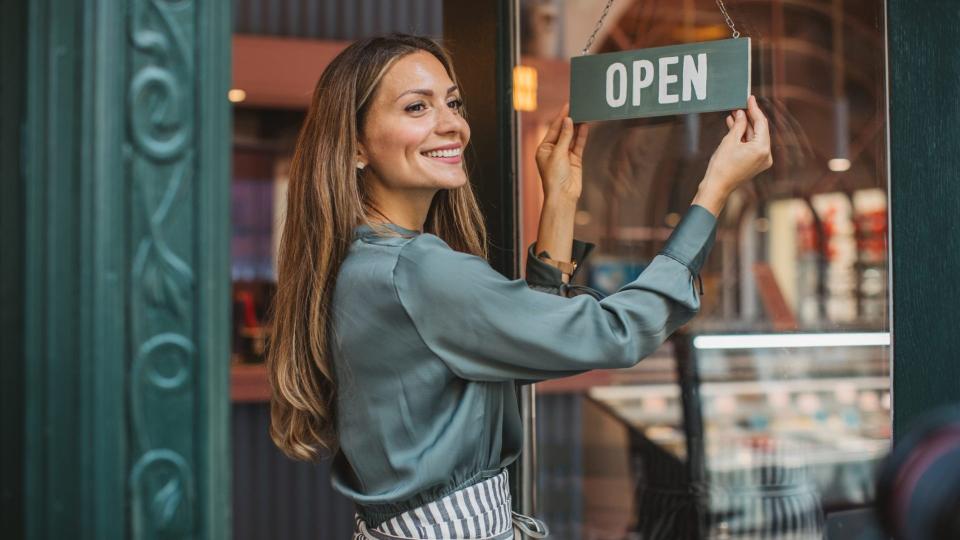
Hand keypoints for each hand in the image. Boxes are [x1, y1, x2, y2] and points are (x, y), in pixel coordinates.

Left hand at [536, 103, 588, 203]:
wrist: (563, 195)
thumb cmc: (554, 177)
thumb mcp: (558, 153)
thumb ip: (565, 136)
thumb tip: (568, 120)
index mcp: (543, 148)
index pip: (553, 129)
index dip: (561, 117)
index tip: (568, 106)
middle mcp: (553, 150)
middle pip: (563, 132)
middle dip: (570, 120)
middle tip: (577, 107)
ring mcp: (564, 155)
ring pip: (572, 137)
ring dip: (577, 127)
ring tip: (583, 114)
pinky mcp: (574, 160)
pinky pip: (578, 145)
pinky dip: (582, 136)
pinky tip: (585, 126)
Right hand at [694, 95, 772, 214]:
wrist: (717, 187)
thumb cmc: (721, 166)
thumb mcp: (729, 141)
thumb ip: (738, 125)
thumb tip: (742, 114)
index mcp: (762, 148)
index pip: (761, 123)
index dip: (754, 109)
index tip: (749, 98)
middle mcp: (766, 155)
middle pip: (760, 130)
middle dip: (749, 118)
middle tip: (740, 106)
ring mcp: (762, 160)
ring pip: (755, 137)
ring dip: (745, 127)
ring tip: (734, 115)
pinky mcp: (755, 163)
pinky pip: (752, 146)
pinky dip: (744, 137)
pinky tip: (734, 127)